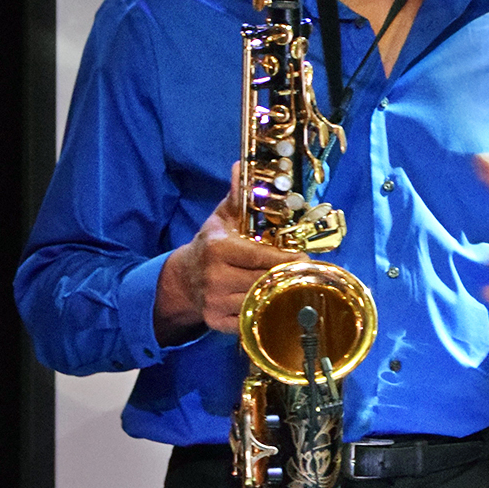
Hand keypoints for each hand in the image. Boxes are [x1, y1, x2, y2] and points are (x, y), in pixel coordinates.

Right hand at [154, 163, 303, 342]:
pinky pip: (249, 321)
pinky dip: (264, 315)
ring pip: (259, 301)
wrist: (183, 278)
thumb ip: (237, 195)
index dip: (284, 258)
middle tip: (305, 273)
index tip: (304, 257)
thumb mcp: (222, 218)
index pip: (259, 256)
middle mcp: (214, 277)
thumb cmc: (211, 245)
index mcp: (218, 249)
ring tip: (295, 288)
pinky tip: (275, 305)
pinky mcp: (216, 322)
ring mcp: (214, 302)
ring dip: (278, 296)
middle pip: (263, 279)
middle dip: (286, 276)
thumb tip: (242, 165)